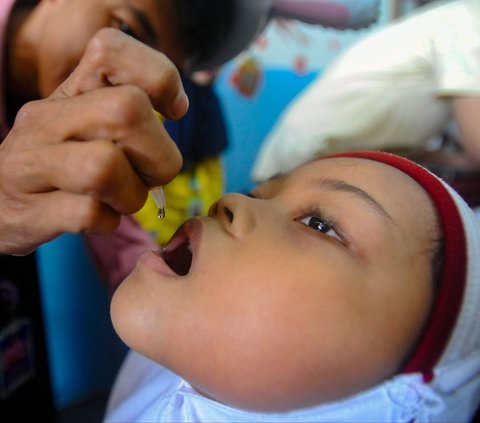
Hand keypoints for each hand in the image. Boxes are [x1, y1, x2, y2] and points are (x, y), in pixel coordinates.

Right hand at [0, 29, 185, 254]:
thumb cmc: (62, 164)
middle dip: (158, 155)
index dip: (159, 77)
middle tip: (149, 174)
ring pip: (104, 165)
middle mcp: (46, 119)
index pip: (111, 50)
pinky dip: (109, 221)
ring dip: (132, 193)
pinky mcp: (26, 211)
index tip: (173, 112)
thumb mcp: (87, 126)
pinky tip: (100, 218)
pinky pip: (89, 214)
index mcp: (70, 93)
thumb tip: (178, 106)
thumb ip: (128, 110)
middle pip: (126, 111)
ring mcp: (31, 164)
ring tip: (121, 199)